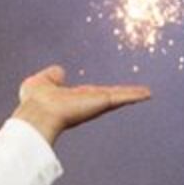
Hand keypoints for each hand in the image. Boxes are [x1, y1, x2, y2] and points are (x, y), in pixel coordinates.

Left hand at [15, 64, 150, 143]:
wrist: (38, 113)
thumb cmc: (35, 102)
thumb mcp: (42, 82)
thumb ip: (51, 76)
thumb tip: (60, 71)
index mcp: (74, 98)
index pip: (92, 95)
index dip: (102, 93)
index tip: (111, 93)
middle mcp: (88, 102)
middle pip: (110, 96)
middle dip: (124, 95)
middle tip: (139, 93)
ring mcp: (96, 103)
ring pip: (118, 97)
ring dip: (133, 94)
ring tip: (148, 93)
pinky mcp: (102, 102)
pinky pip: (122, 96)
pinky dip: (134, 94)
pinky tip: (147, 93)